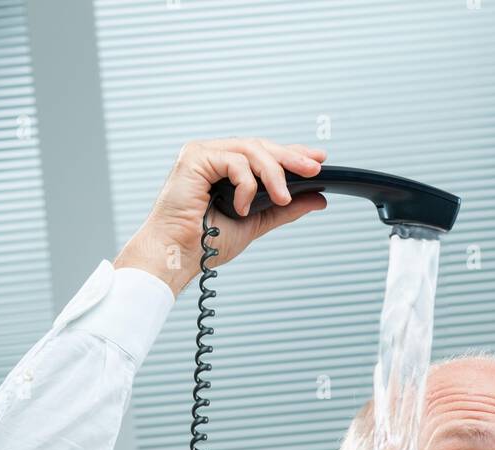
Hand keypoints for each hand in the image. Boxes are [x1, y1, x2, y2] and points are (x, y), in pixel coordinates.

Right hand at [114, 136, 328, 296]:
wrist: (177, 256)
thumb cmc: (204, 243)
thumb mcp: (254, 223)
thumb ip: (283, 209)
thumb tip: (317, 198)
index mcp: (225, 169)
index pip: (263, 154)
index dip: (291, 154)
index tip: (318, 160)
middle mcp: (214, 156)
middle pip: (260, 146)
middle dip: (290, 157)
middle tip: (314, 168)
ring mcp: (204, 154)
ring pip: (251, 150)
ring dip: (274, 173)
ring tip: (283, 197)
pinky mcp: (195, 157)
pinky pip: (234, 161)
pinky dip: (245, 185)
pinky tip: (242, 207)